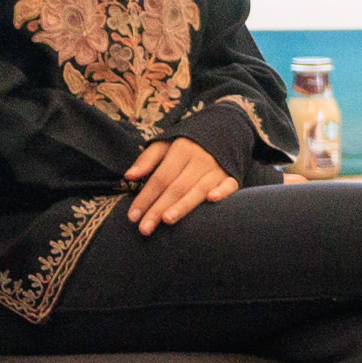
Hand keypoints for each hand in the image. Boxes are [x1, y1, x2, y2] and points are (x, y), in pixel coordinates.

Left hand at [118, 137, 237, 232]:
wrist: (223, 134)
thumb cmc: (188, 145)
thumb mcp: (165, 144)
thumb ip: (147, 159)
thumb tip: (129, 176)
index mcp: (182, 150)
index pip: (160, 178)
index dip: (145, 197)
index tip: (133, 216)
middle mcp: (201, 159)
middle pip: (176, 187)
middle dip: (159, 208)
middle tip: (145, 228)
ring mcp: (218, 168)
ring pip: (199, 189)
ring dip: (183, 205)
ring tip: (167, 220)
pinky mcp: (232, 176)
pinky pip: (230, 185)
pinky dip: (222, 192)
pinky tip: (211, 200)